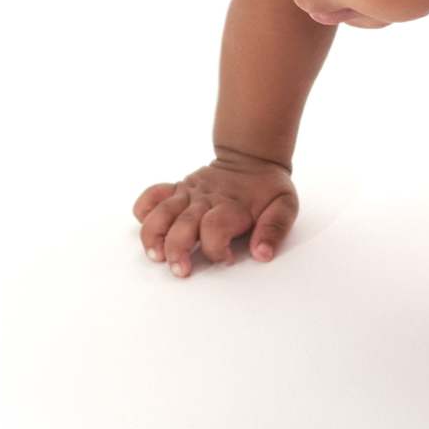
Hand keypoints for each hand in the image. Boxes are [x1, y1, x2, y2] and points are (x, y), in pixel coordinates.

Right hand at [133, 146, 298, 276]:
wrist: (252, 158)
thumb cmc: (267, 188)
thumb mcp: (284, 204)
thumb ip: (275, 228)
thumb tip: (262, 254)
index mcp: (232, 204)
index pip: (215, 226)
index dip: (216, 248)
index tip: (227, 258)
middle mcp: (206, 199)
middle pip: (183, 224)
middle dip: (178, 250)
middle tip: (181, 270)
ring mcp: (188, 193)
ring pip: (161, 213)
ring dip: (154, 237)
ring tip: (156, 256)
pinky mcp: (177, 189)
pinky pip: (151, 196)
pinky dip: (143, 210)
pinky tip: (147, 226)